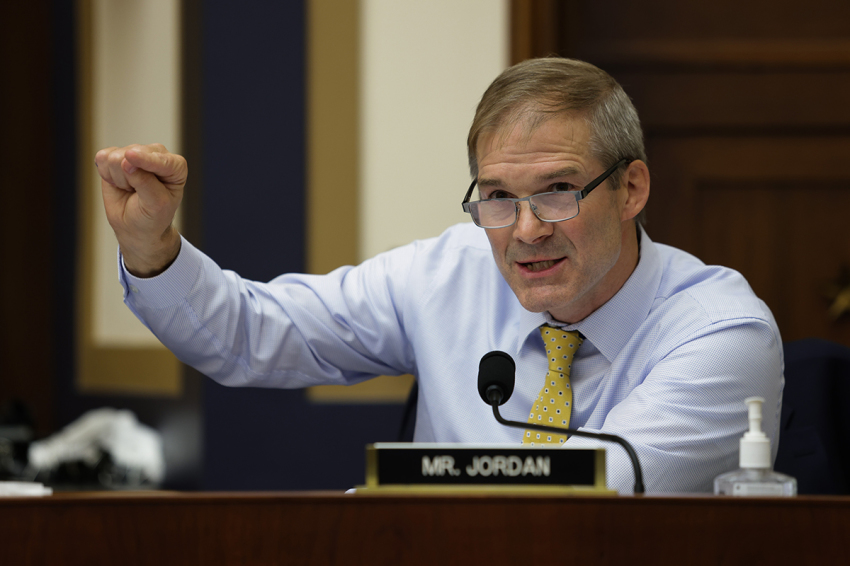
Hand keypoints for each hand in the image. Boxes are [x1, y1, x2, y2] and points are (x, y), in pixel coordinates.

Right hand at [95, 143, 186, 276]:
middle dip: (129, 177)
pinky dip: (107, 175)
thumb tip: (126, 160)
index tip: (130, 157)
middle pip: (133, 154)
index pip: (162, 158)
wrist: (135, 227)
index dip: (145, 159)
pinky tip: (119, 183)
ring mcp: (135, 154)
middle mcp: (156, 155)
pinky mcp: (116, 156)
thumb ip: (144, 181)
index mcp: (175, 166)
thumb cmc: (152, 216)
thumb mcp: (155, 203)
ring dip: (119, 179)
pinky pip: (102, 158)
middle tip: (138, 193)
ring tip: (130, 189)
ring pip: (115, 157)